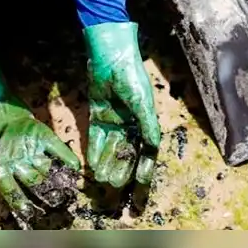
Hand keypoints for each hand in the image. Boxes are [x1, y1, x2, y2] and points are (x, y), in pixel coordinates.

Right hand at [0, 49, 80, 222]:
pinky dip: (65, 158)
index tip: (31, 216)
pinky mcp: (42, 135)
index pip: (12, 192)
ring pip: (47, 169)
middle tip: (59, 204)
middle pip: (34, 184)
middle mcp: (19, 163)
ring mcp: (32, 149)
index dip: (21, 205)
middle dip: (46, 195)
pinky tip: (75, 167)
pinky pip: (56, 149)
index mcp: (2, 169)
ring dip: (59, 180)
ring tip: (70, 191)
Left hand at [83, 22, 161, 187]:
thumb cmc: (131, 77)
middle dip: (122, 172)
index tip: (140, 190)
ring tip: (103, 182)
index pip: (145, 154)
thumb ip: (148, 126)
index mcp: (145, 123)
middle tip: (115, 189)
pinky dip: (95, 152)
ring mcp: (113, 120)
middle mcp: (130, 124)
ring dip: (107, 165)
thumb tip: (154, 148)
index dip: (143, 173)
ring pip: (110, 149)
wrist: (111, 57)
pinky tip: (93, 165)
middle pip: (126, 154)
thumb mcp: (143, 102)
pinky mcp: (97, 115)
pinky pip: (96, 138)